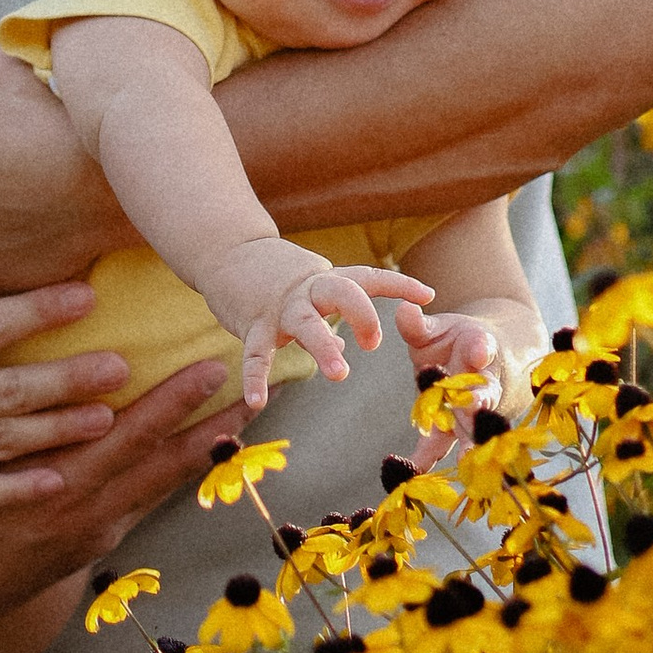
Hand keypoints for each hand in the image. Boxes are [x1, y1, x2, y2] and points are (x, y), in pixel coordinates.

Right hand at [0, 357, 231, 630]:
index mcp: (48, 480)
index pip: (126, 434)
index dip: (173, 402)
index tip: (210, 368)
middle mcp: (78, 510)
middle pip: (158, 459)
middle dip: (208, 420)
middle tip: (255, 384)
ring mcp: (86, 534)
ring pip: (159, 487)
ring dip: (204, 450)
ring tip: (245, 416)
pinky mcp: (85, 548)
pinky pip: (140, 506)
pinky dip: (173, 478)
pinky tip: (198, 453)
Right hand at [205, 243, 435, 408]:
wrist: (225, 250)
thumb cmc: (273, 274)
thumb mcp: (308, 286)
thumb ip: (330, 311)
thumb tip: (346, 342)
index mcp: (325, 281)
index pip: (367, 277)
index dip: (398, 284)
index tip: (428, 294)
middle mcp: (307, 290)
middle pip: (341, 292)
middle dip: (362, 314)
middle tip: (374, 343)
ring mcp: (279, 307)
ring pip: (305, 324)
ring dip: (323, 347)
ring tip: (340, 373)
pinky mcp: (252, 323)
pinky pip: (255, 354)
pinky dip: (255, 378)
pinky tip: (257, 402)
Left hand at [400, 302, 529, 467]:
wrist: (481, 360)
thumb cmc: (455, 341)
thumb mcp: (437, 327)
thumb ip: (417, 324)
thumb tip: (403, 311)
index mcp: (479, 349)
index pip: (483, 348)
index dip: (480, 348)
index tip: (478, 349)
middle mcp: (482, 384)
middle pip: (482, 395)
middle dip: (477, 402)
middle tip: (473, 408)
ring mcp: (471, 412)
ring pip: (471, 428)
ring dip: (467, 443)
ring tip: (464, 461)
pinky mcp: (454, 430)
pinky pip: (441, 446)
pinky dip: (428, 459)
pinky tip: (412, 472)